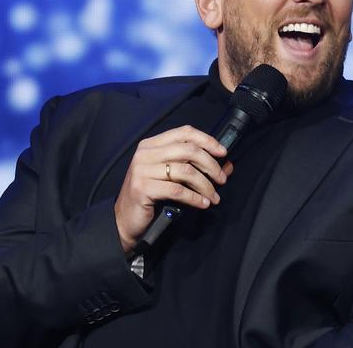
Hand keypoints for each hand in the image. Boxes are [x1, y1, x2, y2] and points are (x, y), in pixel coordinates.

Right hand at [114, 125, 232, 252]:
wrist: (124, 219)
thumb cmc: (150, 195)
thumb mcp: (172, 177)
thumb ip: (196, 167)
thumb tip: (227, 165)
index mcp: (151, 144)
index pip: (184, 132)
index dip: (207, 140)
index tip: (223, 152)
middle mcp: (145, 153)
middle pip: (188, 150)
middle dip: (210, 165)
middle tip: (222, 179)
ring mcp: (142, 169)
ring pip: (186, 171)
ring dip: (205, 185)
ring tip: (213, 196)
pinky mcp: (142, 188)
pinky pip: (177, 190)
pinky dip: (195, 197)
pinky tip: (203, 203)